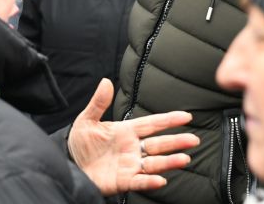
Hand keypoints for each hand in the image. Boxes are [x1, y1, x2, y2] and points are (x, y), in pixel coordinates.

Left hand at [68, 78, 199, 194]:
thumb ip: (98, 103)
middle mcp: (132, 148)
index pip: (152, 124)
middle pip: (159, 144)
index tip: (186, 116)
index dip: (169, 120)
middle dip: (176, 142)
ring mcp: (129, 165)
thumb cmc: (81, 142)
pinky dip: (149, 181)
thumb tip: (105, 81)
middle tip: (193, 140)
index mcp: (127, 131)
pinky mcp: (122, 181)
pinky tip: (161, 179)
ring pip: (154, 163)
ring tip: (184, 159)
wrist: (70, 165)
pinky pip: (139, 181)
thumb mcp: (87, 120)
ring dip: (169, 162)